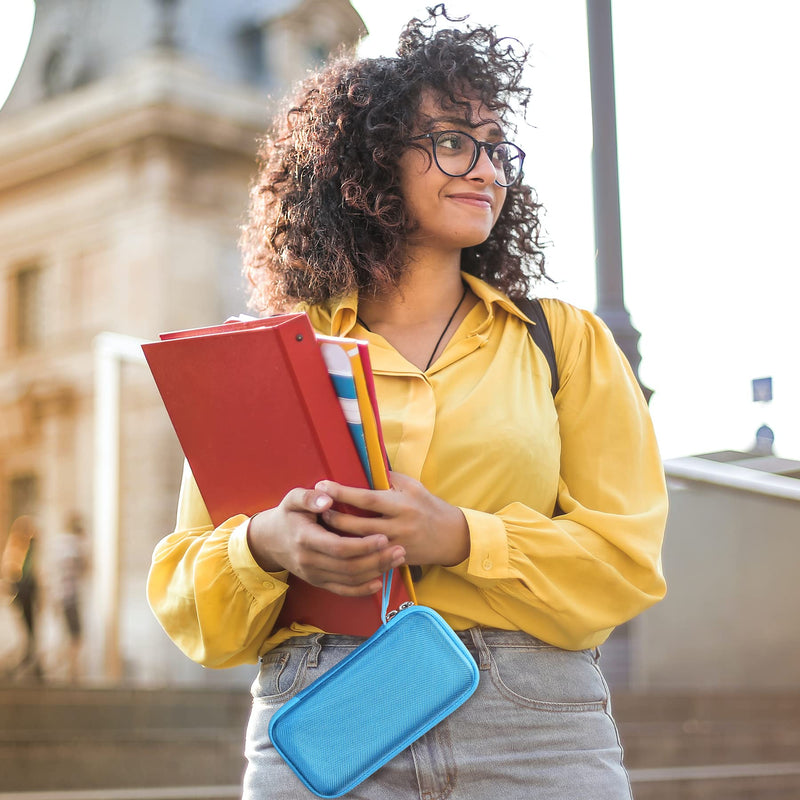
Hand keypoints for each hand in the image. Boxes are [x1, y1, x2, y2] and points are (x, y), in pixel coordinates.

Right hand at [246, 487, 405, 596]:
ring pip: (349, 579)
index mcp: (305, 538)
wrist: (269, 541)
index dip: (363, 546)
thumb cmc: (288, 515)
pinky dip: (361, 590)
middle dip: (376, 560)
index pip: (338, 547)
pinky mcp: (318, 582)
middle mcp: (309, 561)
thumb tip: (328, 498)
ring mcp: (314, 575)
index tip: (383, 537)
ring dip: (375, 572)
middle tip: (400, 550)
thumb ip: (309, 497)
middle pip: (348, 566)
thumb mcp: (292, 499)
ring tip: (397, 559)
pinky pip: (342, 590)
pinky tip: (379, 582)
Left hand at [316, 472, 469, 566]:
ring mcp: (396, 546)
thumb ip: (389, 478)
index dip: (343, 493)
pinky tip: (337, 548)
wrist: (451, 537)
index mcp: (401, 504)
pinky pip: (369, 559)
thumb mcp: (413, 486)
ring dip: (339, 536)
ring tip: (321, 527)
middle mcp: (398, 526)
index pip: (367, 498)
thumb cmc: (428, 506)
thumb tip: (363, 466)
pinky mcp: (395, 560)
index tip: (323, 485)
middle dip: (334, 517)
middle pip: (359, 525)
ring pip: (360, 545)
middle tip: (316, 509)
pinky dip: (352, 553)